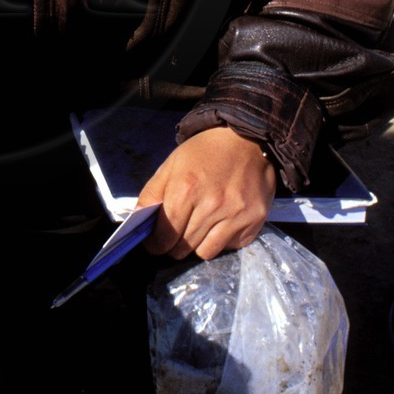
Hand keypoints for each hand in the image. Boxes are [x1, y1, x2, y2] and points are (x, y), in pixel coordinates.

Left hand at [137, 128, 275, 260]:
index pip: (164, 236)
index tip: (155, 242)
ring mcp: (236, 215)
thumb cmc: (205, 152)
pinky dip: (221, 240)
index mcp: (186, 189)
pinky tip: (221, 222)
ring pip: (205, 253)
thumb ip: (151, 194)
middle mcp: (212, 205)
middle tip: (177, 233)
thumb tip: (139, 222)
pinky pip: (229, 247)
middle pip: (183, 248)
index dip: (156, 243)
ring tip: (198, 227)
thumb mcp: (171, 165)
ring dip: (197, 245)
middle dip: (174, 244)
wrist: (247, 141)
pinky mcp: (254, 222)